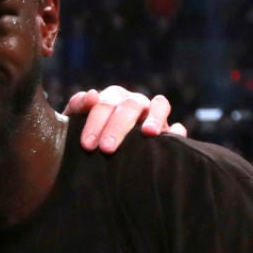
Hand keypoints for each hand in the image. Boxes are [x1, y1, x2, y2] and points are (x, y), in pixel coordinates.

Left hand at [65, 85, 187, 152]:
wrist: (99, 157)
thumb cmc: (86, 140)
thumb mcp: (74, 125)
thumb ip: (77, 108)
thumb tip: (91, 94)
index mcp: (110, 99)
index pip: (104, 104)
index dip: (95, 122)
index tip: (87, 145)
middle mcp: (132, 102)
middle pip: (129, 106)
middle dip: (117, 127)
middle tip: (106, 149)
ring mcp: (152, 114)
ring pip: (159, 106)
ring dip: (154, 117)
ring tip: (149, 132)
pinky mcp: (169, 131)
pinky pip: (177, 128)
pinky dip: (176, 131)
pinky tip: (174, 136)